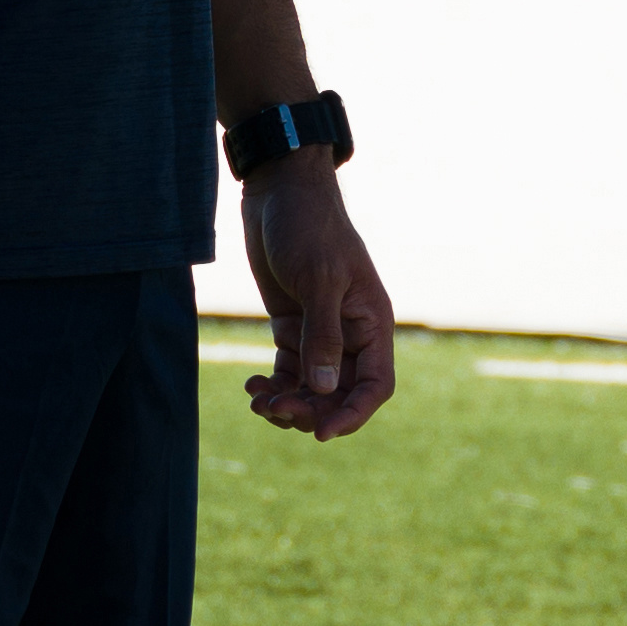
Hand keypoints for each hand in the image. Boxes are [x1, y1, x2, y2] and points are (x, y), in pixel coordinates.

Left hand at [235, 164, 397, 443]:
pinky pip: (288, 373)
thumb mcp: (319, 279)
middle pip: (339, 395)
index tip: (321, 433)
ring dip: (287, 403)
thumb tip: (325, 389)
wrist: (279, 192)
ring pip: (311, 389)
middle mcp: (350, 334)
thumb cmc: (309, 227)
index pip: (375, 385)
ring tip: (258, 401)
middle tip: (274, 411)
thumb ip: (323, 335)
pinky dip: (272, 387)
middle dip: (310, 411)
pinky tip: (251, 386)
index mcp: (371, 323)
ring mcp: (320, 333)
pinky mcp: (292, 328)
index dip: (352, 414)